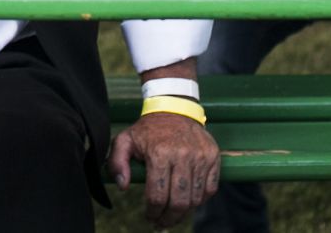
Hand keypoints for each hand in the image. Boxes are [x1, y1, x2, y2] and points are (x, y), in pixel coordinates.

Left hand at [107, 113, 221, 227]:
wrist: (174, 108)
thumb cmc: (148, 129)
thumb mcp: (125, 140)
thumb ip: (117, 163)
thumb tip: (123, 186)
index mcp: (159, 154)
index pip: (158, 196)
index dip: (152, 213)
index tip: (149, 216)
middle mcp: (182, 155)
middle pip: (179, 202)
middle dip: (169, 219)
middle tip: (162, 222)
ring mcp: (200, 156)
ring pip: (195, 198)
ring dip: (185, 212)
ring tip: (174, 213)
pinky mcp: (213, 156)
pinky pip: (210, 188)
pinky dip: (201, 199)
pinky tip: (190, 200)